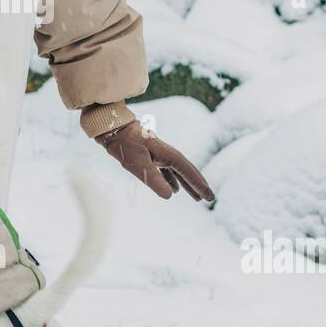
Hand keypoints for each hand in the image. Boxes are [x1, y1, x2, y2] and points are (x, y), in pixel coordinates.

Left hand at [94, 120, 214, 201]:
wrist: (114, 128)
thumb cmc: (126, 145)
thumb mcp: (139, 164)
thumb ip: (154, 179)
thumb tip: (170, 196)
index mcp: (169, 155)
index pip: (188, 172)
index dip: (199, 185)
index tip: (210, 197)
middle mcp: (168, 154)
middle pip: (187, 172)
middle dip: (198, 185)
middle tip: (210, 198)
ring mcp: (160, 156)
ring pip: (178, 173)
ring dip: (188, 185)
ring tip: (197, 198)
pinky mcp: (151, 157)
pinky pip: (168, 172)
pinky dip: (174, 181)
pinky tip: (175, 190)